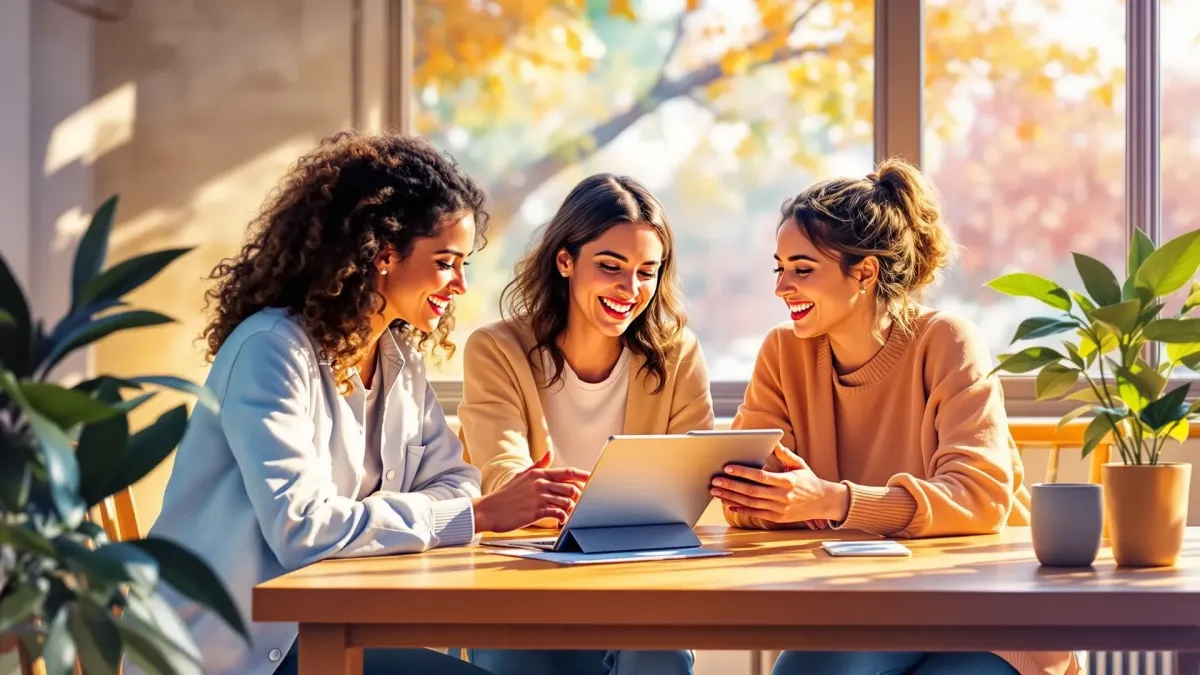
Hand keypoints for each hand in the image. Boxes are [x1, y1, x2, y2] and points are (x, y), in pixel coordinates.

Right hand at [472, 447, 590, 532]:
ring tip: (568, 514)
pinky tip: (560, 522)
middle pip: (571, 488)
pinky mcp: (536, 512)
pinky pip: (558, 514)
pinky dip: (562, 519)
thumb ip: (538, 465)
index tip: (594, 478)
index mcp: (538, 474)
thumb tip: (549, 453)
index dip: (583, 476)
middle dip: (578, 497)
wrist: (488, 510)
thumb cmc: (505, 494)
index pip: (567, 472)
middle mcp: (540, 483)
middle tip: (579, 504)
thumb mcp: (521, 476)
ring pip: (566, 502)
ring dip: (571, 510)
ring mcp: (538, 498)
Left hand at [711, 443, 849, 523]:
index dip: (743, 472)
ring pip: (751, 503)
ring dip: (731, 497)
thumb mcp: (800, 464)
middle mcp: (782, 496)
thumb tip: (773, 441)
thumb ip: (785, 454)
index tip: (727, 467)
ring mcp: (779, 509)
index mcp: (787, 481)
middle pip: (752, 491)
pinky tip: (729, 503)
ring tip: (716, 491)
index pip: (760, 476)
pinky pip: (756, 513)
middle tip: (715, 480)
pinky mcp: (777, 518)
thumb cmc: (809, 480)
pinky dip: (741, 509)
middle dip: (731, 486)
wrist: (823, 502)